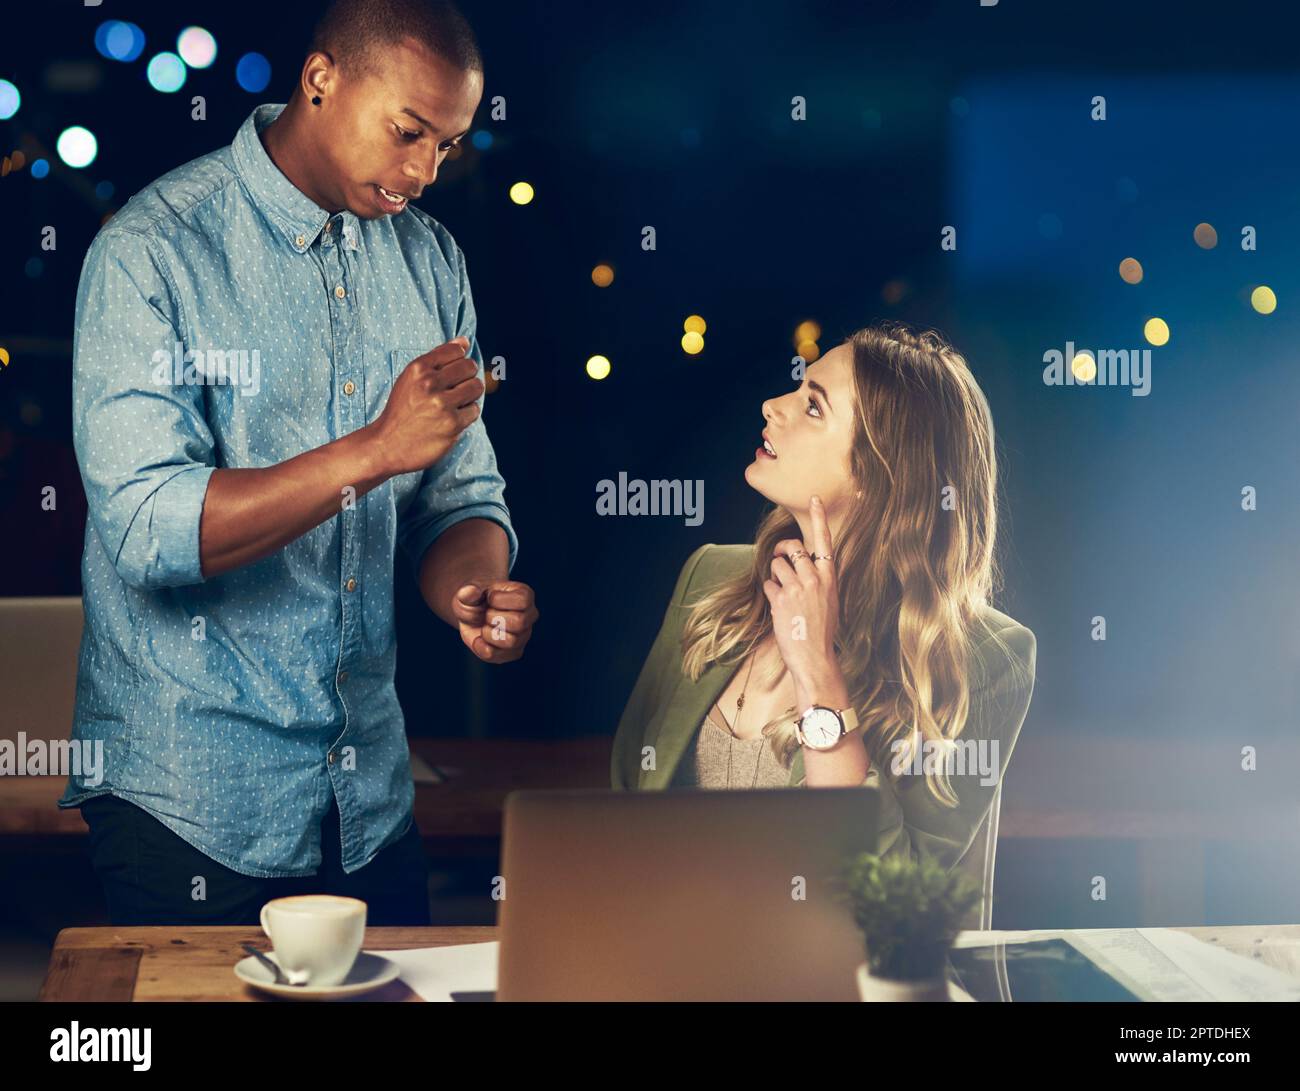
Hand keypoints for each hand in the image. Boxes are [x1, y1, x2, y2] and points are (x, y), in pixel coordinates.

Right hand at [369, 336, 483, 475]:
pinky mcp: (452, 424)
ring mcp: (442, 404)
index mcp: (418, 368)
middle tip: (456, 389)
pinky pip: (474, 410)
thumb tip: (464, 341)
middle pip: (469, 367)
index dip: (459, 360)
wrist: (387, 444)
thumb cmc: (402, 409)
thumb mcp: (411, 378)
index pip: (456, 350)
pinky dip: (467, 414)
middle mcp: (429, 383)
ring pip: (476, 387)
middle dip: (468, 376)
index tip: (452, 372)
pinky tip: (452, 418)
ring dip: (470, 395)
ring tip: (456, 403)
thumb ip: (437, 358)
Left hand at [452, 580, 538, 662]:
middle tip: (486, 614)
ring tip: (484, 627)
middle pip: (520, 622)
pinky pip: (499, 656)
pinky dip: (482, 648)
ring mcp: (523, 636)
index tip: (489, 598)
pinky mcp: (514, 652)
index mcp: (524, 595)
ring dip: (489, 633)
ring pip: (511, 641)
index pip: (522, 600)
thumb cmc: (475, 601)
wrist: (472, 615)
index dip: (498, 600)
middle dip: (494, 618)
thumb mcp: (467, 593)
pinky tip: (478, 639)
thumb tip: (471, 591)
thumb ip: (468, 592)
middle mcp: (529, 616)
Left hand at [762, 495, 840, 694]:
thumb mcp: (829, 602)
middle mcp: (814, 579)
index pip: (825, 542)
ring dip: (774, 575)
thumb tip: (802, 566)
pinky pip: (768, 584)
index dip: (819, 518)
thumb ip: (818, 581)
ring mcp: (797, 589)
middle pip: (792, 547)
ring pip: (776, 565)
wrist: (815, 657)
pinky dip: (769, 592)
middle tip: (778, 557)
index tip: (814, 498)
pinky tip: (778, 607)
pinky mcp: (780, 600)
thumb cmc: (822, 632)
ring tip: (782, 592)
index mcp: (830, 578)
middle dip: (781, 548)